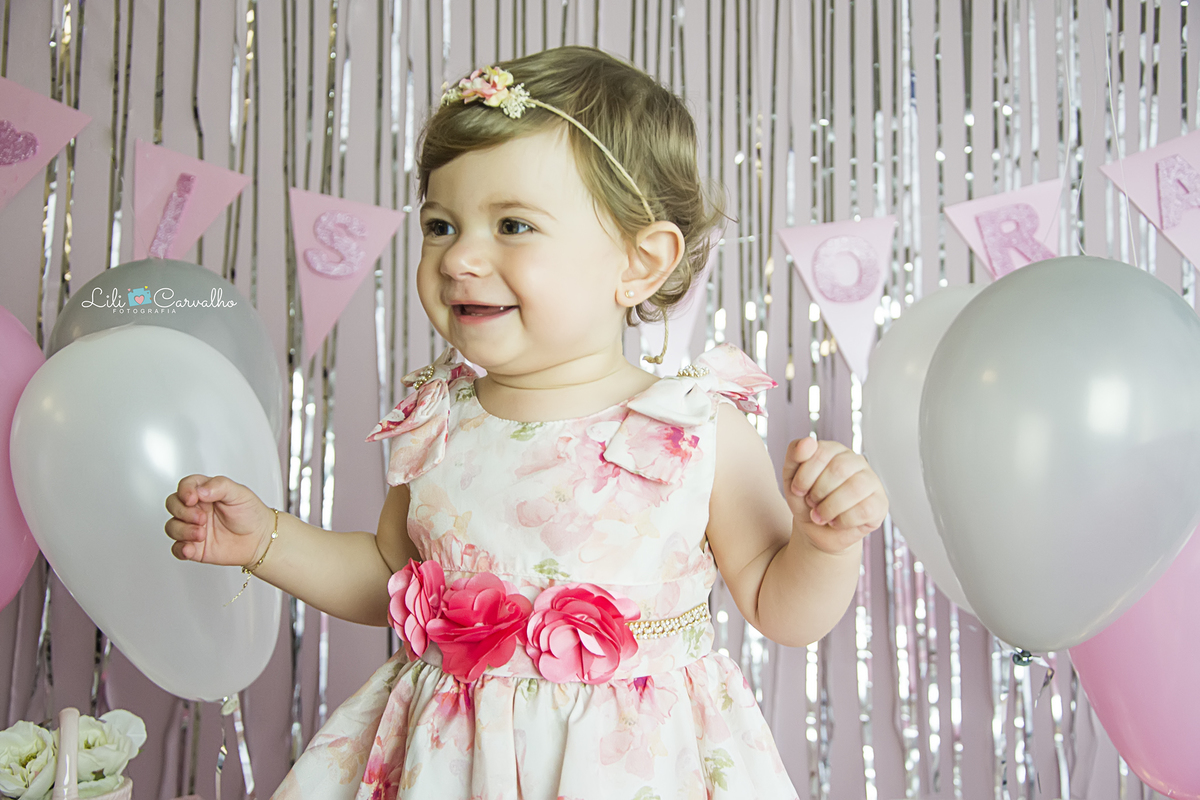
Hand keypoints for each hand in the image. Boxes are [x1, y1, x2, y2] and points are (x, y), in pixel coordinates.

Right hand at [164, 474, 274, 566]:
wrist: (260, 539)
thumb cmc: (251, 514)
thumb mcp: (240, 493)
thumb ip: (219, 486)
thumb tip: (200, 489)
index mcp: (205, 492)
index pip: (185, 486)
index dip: (184, 491)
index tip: (192, 498)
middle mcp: (196, 509)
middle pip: (173, 505)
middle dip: (183, 512)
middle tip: (202, 518)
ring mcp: (193, 528)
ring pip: (172, 527)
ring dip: (183, 530)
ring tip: (202, 534)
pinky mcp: (194, 547)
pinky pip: (177, 549)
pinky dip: (181, 549)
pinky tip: (191, 548)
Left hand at [782, 438, 888, 553]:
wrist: (815, 531)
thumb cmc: (806, 500)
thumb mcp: (791, 477)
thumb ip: (794, 454)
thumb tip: (808, 441)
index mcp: (835, 450)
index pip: (822, 452)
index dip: (805, 475)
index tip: (798, 490)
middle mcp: (856, 461)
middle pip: (839, 469)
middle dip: (818, 492)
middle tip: (811, 503)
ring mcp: (871, 482)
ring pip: (854, 488)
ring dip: (829, 507)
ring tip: (820, 515)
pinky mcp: (880, 504)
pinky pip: (865, 510)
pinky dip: (843, 520)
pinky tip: (836, 522)